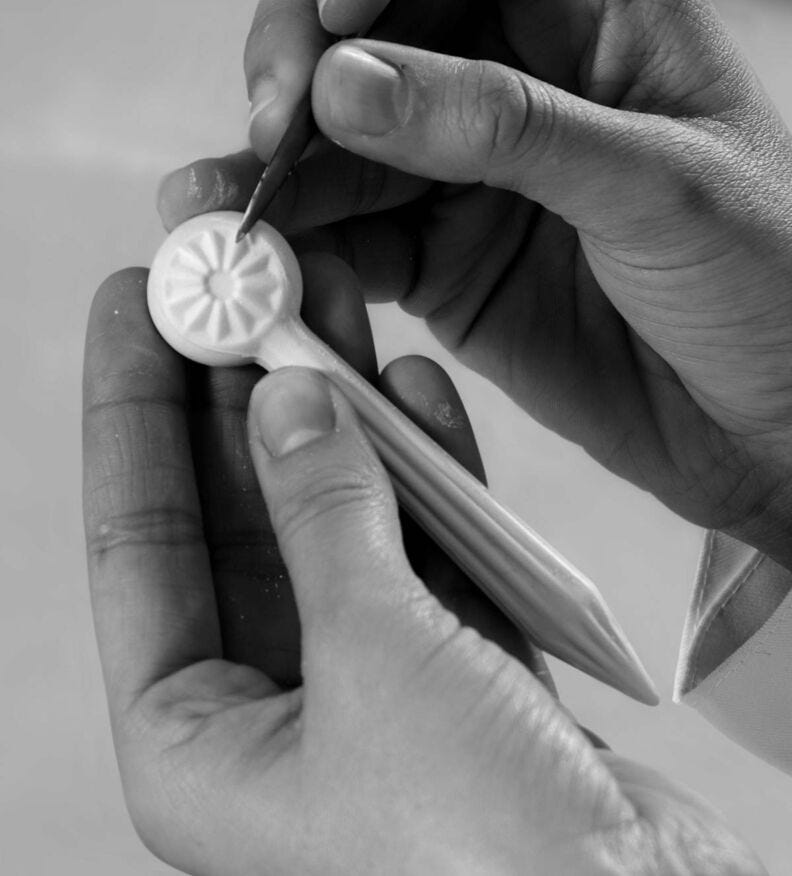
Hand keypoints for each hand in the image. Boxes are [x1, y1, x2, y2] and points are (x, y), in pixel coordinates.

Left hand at [83, 264, 762, 873]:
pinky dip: (424, 472)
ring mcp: (374, 687)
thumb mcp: (374, 662)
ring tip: (327, 308)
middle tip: (241, 293)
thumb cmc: (483, 860)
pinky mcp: (464, 672)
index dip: (131, 414)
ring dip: (341, 417)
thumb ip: (325, 520)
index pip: (137, 542)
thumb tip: (283, 402)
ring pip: (340, 520)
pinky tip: (410, 391)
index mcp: (200, 742)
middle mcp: (278, 713)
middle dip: (244, 398)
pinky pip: (426, 549)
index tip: (136, 311)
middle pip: (242, 515)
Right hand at [160, 0, 791, 566]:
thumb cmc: (775, 275)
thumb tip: (348, 81)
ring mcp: (463, 153)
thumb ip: (505, 126)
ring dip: (268, 157)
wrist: (776, 415)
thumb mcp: (659, 183)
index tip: (340, 1)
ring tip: (219, 204)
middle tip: (276, 119)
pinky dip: (296, 241)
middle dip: (297, 47)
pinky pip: (345, 225)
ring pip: (332, 121)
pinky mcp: (438, 245)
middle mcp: (509, 53)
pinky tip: (257, 257)